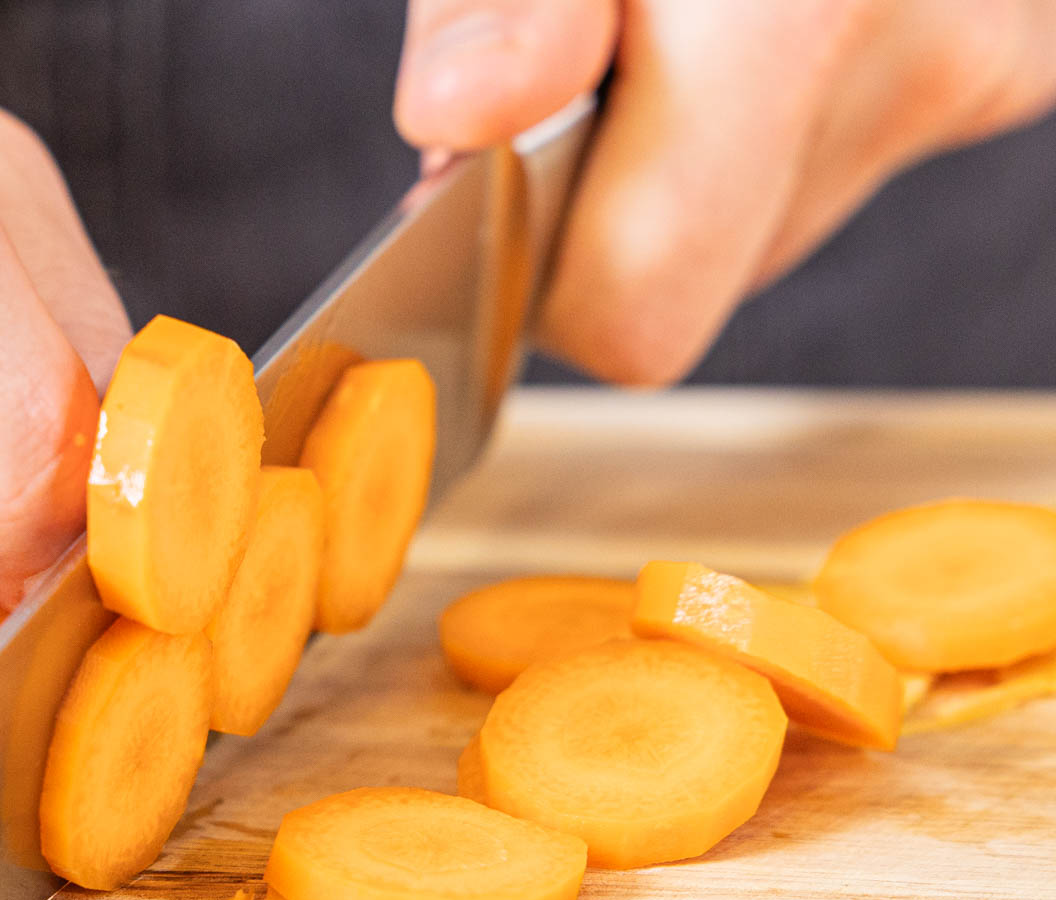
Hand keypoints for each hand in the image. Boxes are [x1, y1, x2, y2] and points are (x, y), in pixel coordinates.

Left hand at [393, 0, 1055, 381]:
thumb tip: (459, 123)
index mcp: (793, 11)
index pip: (635, 311)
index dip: (538, 274)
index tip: (496, 177)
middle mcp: (919, 55)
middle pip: (700, 279)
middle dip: (611, 205)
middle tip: (575, 64)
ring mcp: (975, 66)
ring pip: (763, 226)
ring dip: (682, 155)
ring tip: (673, 17)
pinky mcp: (999, 64)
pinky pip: (825, 161)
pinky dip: (758, 118)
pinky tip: (746, 21)